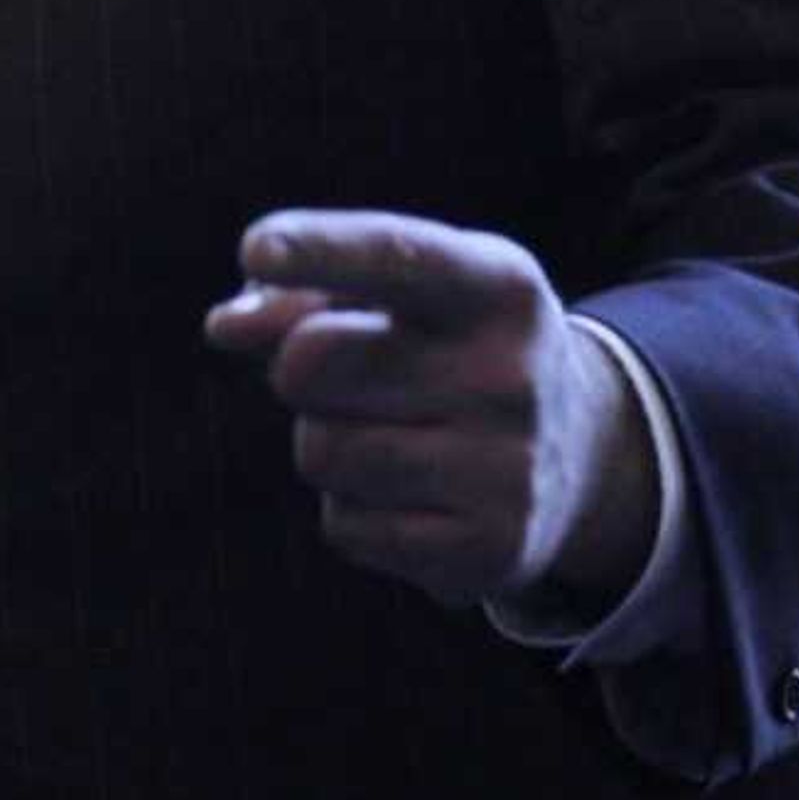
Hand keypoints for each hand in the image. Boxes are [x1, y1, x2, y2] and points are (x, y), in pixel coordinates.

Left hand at [203, 208, 659, 613]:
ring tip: (392, 432)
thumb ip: (300, 293)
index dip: (318, 248)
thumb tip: (225, 327)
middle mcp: (513, 373)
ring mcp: (509, 469)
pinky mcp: (490, 550)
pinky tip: (412, 492)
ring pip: (318, 451)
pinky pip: (343, 526)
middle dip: (296, 367)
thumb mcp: (396, 295)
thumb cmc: (443, 347)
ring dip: (323, 441)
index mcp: (498, 286)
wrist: (573, 450)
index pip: (394, 255)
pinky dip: (351, 508)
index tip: (255, 249)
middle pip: (310, 361)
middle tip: (352, 374)